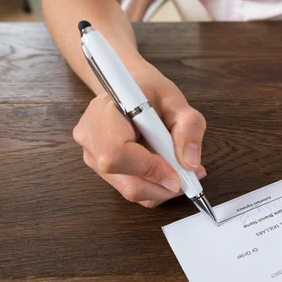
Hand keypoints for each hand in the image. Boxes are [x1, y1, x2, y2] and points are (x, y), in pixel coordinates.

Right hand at [73, 62, 206, 207]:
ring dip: (161, 188)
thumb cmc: (149, 93)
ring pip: (130, 190)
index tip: (178, 173)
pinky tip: (167, 172)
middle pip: (125, 181)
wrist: (127, 91)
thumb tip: (190, 163)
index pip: (117, 154)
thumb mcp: (176, 102)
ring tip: (181, 171)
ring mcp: (91, 155)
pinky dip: (154, 187)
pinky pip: (130, 189)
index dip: (150, 169)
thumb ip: (188, 128)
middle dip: (163, 186)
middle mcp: (90, 137)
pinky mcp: (100, 168)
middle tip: (190, 177)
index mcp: (104, 113)